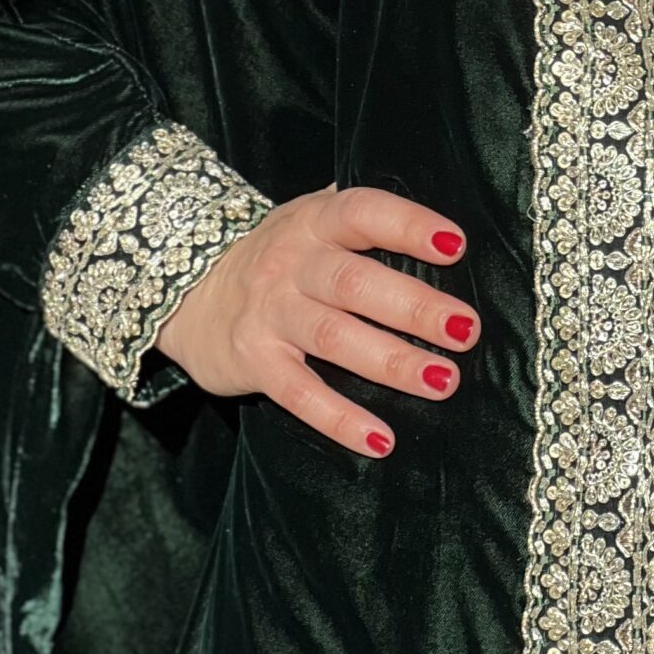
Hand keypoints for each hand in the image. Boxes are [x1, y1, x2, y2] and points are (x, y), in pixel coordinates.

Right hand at [153, 182, 478, 458]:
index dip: (408, 225)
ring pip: (335, 338)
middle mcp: (292, 264)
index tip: (456, 244)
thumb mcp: (310, 220)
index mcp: (314, 222)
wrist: (186, 293)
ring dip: (393, 362)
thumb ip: (360, 216)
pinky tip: (381, 440)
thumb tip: (440, 223)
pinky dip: (340, 419)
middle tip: (466, 329)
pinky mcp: (255, 363)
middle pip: (356, 283)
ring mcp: (271, 314)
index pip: (363, 213)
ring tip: (444, 380)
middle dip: (415, 307)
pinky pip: (301, 394)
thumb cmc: (278, 256)